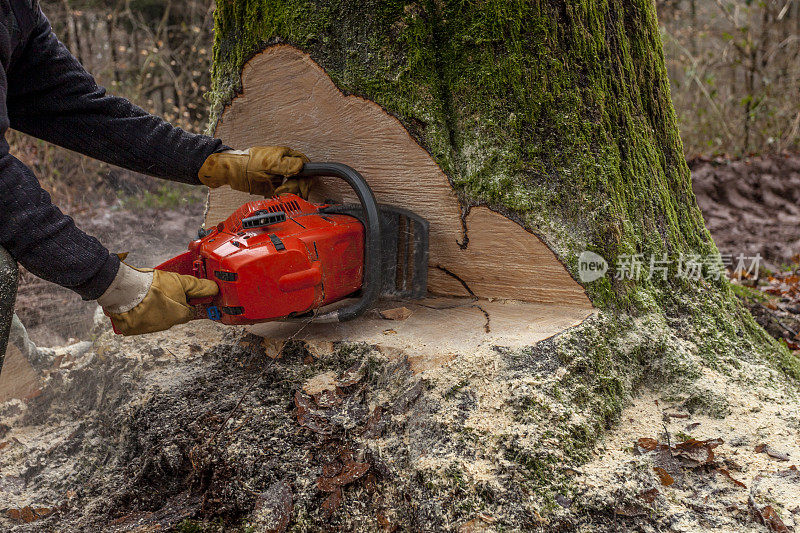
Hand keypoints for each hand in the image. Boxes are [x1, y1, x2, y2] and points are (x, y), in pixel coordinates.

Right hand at [101, 266, 218, 335]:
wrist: (125, 291)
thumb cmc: (153, 287)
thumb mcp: (180, 282)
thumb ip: (198, 286)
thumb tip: (213, 289)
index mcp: (180, 316)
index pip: (190, 311)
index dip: (187, 300)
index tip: (182, 293)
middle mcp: (166, 325)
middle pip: (173, 314)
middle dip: (171, 304)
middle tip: (163, 290)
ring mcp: (149, 328)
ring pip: (157, 318)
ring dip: (155, 308)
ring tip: (148, 294)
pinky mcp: (132, 329)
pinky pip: (139, 321)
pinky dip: (139, 312)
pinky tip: (137, 301)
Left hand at [198, 146, 313, 197]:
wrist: (231, 171)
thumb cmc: (246, 163)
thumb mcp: (268, 163)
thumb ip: (285, 164)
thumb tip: (301, 165)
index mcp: (287, 156)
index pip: (305, 166)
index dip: (305, 177)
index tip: (300, 186)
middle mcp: (286, 166)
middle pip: (302, 179)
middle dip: (297, 186)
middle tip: (285, 190)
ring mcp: (281, 177)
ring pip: (295, 188)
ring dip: (290, 193)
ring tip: (278, 191)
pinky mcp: (275, 186)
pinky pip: (285, 194)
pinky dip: (282, 196)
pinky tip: (275, 194)